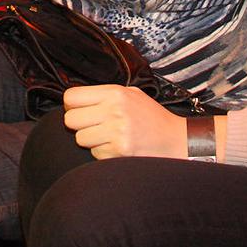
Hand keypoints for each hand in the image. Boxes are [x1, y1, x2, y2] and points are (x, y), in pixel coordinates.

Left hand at [63, 84, 186, 159]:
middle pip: (71, 120)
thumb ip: (104, 95)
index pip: (71, 97)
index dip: (72, 106)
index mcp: (115, 93)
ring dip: (91, 141)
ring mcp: (117, 132)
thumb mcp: (131, 94)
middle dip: (79, 125)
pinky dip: (103, 153)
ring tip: (108, 137)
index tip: (80, 110)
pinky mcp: (119, 151)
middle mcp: (114, 110)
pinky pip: (94, 153)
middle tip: (93, 126)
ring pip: (80, 139)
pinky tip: (118, 147)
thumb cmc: (151, 117)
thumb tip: (75, 100)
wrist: (175, 140)